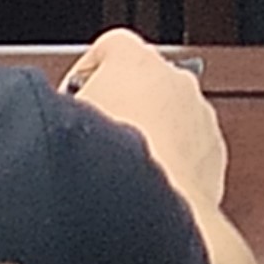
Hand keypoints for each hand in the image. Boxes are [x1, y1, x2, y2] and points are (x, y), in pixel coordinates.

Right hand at [64, 30, 228, 204]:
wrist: (149, 214)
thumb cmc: (103, 166)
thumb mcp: (58, 125)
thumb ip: (58, 111)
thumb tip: (49, 118)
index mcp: (136, 60)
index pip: (109, 48)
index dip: (85, 77)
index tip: (70, 102)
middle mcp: (176, 80)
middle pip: (143, 83)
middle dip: (121, 108)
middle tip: (93, 141)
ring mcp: (200, 116)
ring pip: (170, 116)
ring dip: (149, 138)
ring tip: (119, 174)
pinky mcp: (214, 154)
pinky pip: (189, 150)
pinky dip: (172, 165)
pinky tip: (145, 191)